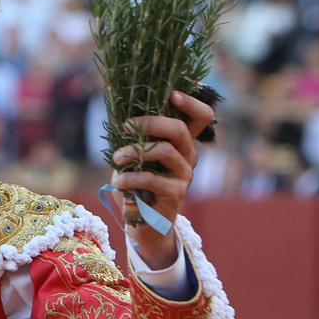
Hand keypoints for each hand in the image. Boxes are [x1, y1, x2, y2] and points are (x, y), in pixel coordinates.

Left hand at [110, 91, 214, 268]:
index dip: (191, 103)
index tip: (172, 94)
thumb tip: (120, 113)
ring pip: (164, 151)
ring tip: (116, 158)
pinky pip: (152, 178)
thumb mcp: (135, 157)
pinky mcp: (175, 194)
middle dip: (150, 122)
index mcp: (181, 143)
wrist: (143, 224)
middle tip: (125, 127)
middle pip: (179, 129)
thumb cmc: (137, 185)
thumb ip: (135, 138)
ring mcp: (184, 175)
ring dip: (134, 151)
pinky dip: (130, 177)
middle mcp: (188, 156)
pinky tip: (118, 181)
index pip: (201, 117)